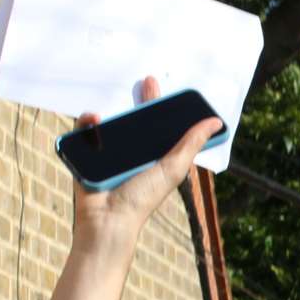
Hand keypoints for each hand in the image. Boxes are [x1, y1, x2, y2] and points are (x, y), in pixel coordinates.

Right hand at [72, 75, 223, 244]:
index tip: (159, 85)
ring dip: (111, 110)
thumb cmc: (143, 198)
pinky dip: (87, 122)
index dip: (160, 104)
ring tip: (111, 106)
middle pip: (136, 118)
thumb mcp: (172, 167)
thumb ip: (192, 144)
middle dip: (140, 98)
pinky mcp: (86, 154)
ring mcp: (108, 152)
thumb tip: (216, 122)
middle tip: (146, 80)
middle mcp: (132, 152)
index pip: (159, 124)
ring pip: (109, 122)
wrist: (108, 219)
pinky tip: (95, 119)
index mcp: (153, 155)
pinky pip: (84, 131)